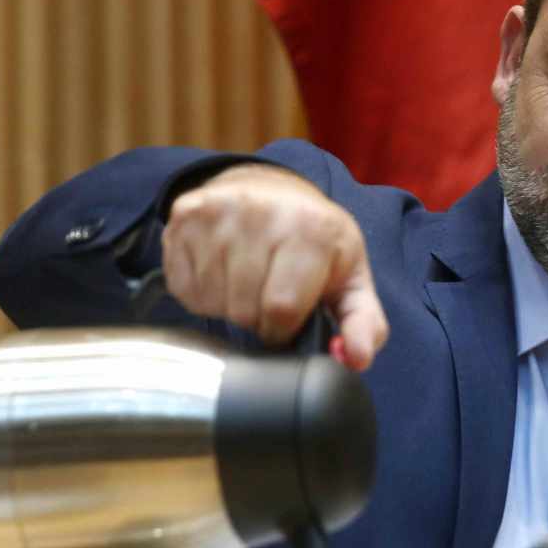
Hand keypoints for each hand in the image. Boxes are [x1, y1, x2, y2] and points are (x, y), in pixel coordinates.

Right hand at [161, 164, 388, 370]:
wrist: (271, 188)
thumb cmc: (314, 242)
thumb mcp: (350, 279)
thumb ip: (363, 324)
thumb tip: (356, 359)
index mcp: (311, 229)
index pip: (281, 309)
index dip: (284, 328)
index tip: (289, 317)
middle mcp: (261, 212)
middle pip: (243, 310)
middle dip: (256, 318)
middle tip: (268, 294)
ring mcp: (218, 211)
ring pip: (212, 300)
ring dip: (228, 305)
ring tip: (247, 280)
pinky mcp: (184, 216)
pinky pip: (185, 287)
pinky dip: (202, 292)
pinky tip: (222, 270)